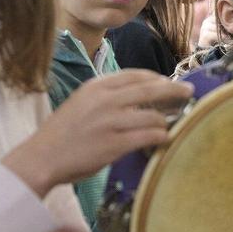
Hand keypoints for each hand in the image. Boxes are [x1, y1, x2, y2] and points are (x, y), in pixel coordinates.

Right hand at [5, 70, 186, 195]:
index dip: (157, 78)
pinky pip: (149, 137)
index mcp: (96, 86)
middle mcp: (105, 100)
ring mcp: (111, 122)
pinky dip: (161, 137)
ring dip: (166, 121)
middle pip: (151, 89)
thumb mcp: (81, 102)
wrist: (42, 156)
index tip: (169, 82)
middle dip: (175, 90)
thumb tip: (137, 95)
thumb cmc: (63, 132)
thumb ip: (106, 96)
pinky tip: (165, 140)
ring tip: (170, 126)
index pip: (136, 75)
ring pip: (153, 116)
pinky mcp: (115, 144)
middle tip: (190, 91)